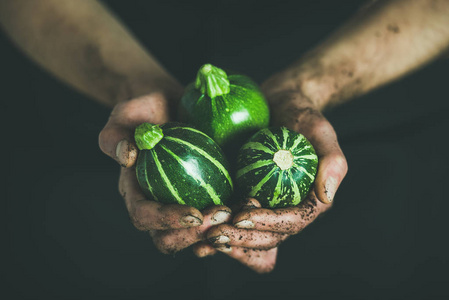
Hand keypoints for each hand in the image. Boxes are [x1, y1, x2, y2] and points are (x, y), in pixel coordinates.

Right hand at [98, 93, 232, 252]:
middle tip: (223, 214)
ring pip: (195, 237)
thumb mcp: (128, 114)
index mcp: (136, 191)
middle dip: (195, 235)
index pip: (143, 216)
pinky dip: (232, 224)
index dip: (166, 220)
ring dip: (218, 233)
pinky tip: (252, 211)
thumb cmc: (147, 110)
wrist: (171, 107)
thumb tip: (127, 157)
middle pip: (168, 239)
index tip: (194, 213)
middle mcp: (157, 205)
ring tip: (242, 213)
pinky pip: (217, 222)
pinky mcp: (204, 200)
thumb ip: (117, 133)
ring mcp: (182, 206)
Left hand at [193, 83, 347, 272]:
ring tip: (202, 238)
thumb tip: (326, 196)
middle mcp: (287, 208)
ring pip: (249, 234)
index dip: (268, 224)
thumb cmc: (301, 113)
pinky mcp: (245, 196)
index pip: (291, 222)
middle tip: (213, 234)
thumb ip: (332, 161)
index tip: (241, 215)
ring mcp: (265, 205)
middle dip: (242, 238)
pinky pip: (233, 220)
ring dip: (227, 241)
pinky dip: (218, 228)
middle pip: (268, 236)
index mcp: (309, 200)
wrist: (278, 102)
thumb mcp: (319, 129)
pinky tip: (196, 230)